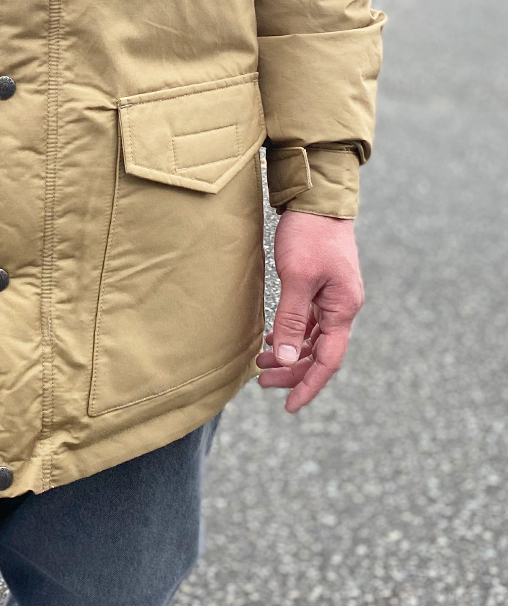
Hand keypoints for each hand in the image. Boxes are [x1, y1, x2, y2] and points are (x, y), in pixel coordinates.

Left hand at [257, 210, 364, 412]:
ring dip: (290, 352)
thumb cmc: (309, 235)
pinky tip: (274, 336)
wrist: (317, 199)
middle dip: (293, 370)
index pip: (328, 360)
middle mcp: (343, 306)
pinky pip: (309, 321)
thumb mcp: (296, 277)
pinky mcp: (322, 286)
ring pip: (314, 338)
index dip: (308, 385)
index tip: (289, 406)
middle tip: (262, 381)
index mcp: (343, 308)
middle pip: (320, 352)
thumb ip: (292, 319)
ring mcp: (334, 296)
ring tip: (262, 363)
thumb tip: (289, 358)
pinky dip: (293, 333)